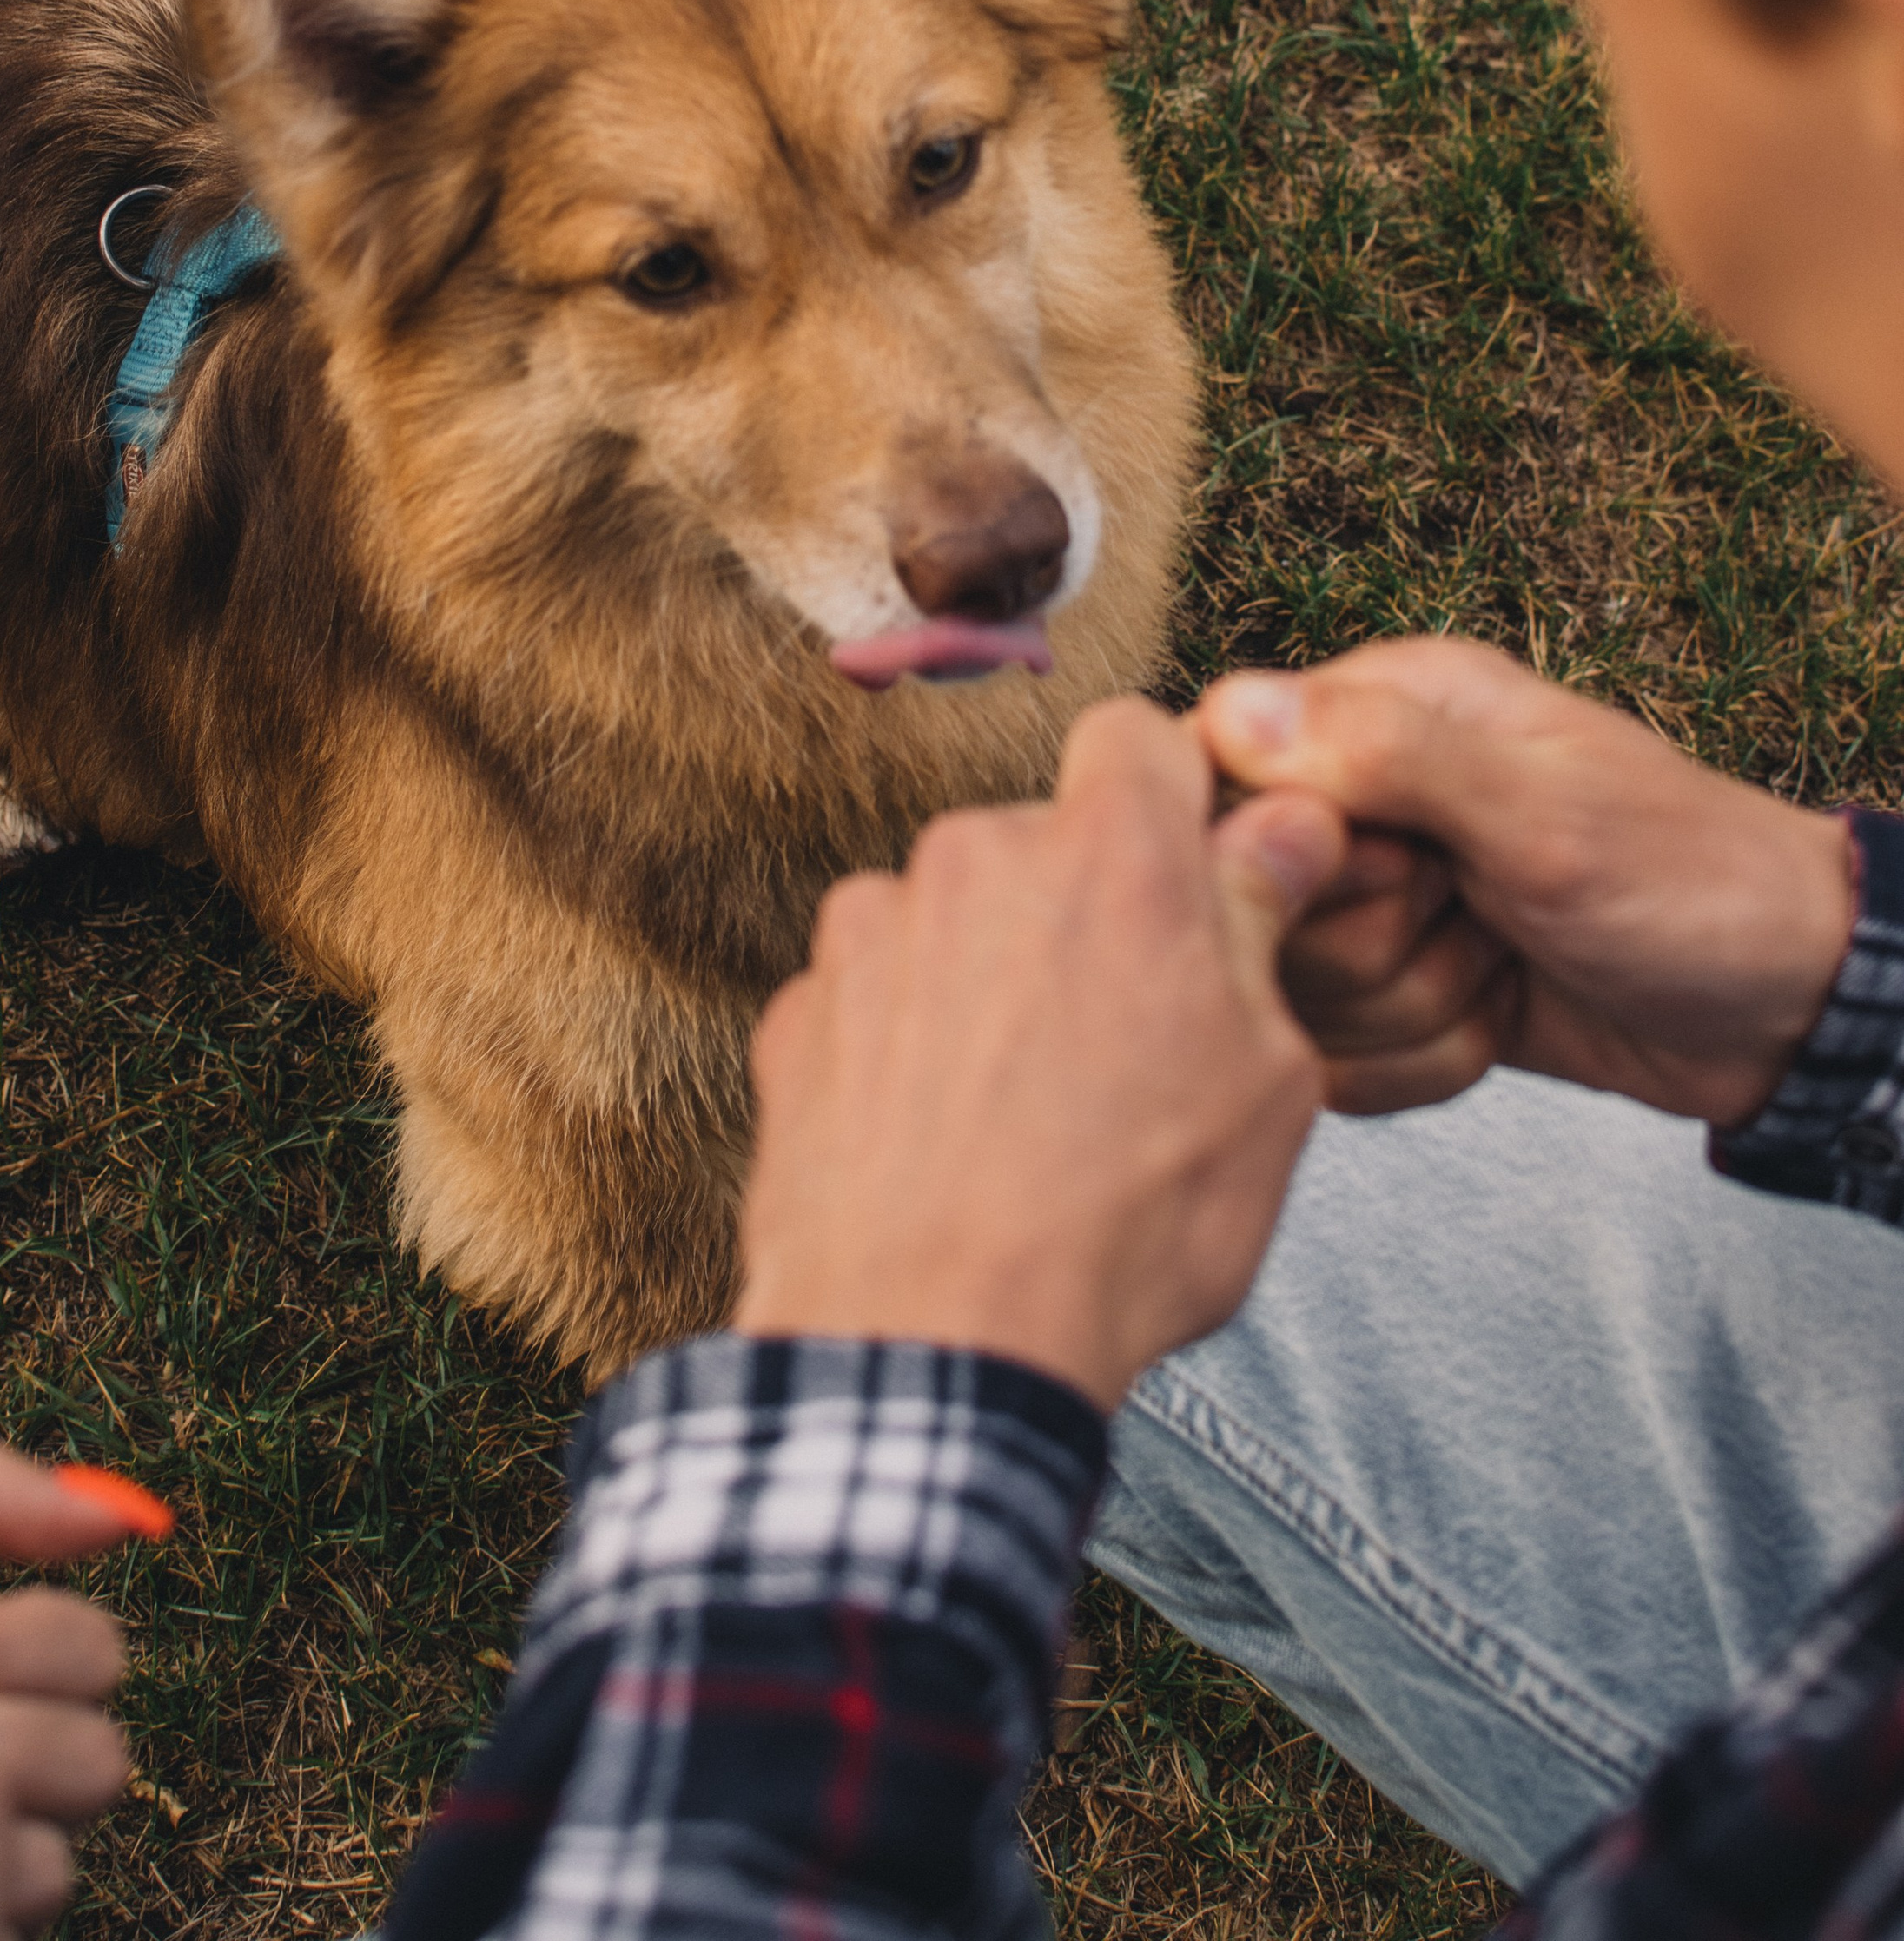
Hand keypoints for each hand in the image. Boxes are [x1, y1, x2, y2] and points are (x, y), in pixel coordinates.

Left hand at [734, 698, 1346, 1410]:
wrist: (934, 1347)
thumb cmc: (1122, 1226)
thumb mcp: (1265, 1084)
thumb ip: (1262, 926)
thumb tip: (1285, 827)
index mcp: (1114, 855)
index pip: (1141, 736)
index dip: (1170, 800)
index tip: (1188, 878)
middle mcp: (978, 856)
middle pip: (1041, 842)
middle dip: (1079, 913)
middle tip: (1119, 1045)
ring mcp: (871, 929)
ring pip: (952, 918)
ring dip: (986, 981)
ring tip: (1022, 1119)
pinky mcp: (799, 1010)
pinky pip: (874, 997)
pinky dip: (905, 1048)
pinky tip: (942, 1146)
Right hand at [1199, 637, 1854, 1124]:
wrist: (1785, 1007)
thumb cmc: (1690, 883)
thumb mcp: (1544, 812)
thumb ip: (1389, 756)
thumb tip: (1229, 711)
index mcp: (1388, 707)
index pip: (1226, 771)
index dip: (1287, 849)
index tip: (1395, 868)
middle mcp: (1370, 794)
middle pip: (1258, 901)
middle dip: (1375, 945)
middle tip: (1479, 919)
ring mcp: (1383, 897)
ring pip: (1298, 990)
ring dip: (1412, 1008)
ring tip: (1503, 968)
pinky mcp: (1398, 989)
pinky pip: (1340, 1055)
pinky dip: (1423, 1062)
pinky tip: (1496, 1024)